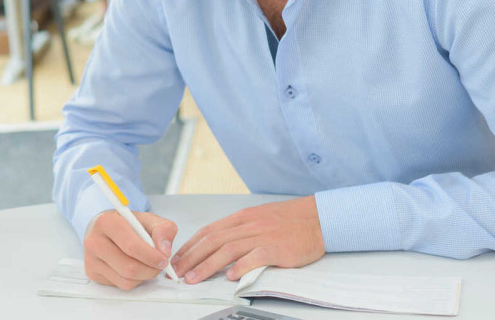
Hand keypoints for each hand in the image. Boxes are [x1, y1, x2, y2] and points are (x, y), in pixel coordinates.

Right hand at [83, 209, 177, 289]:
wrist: (107, 228)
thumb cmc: (128, 224)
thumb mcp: (149, 219)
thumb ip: (163, 230)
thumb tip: (164, 251)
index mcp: (106, 222)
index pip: (131, 246)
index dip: (151, 256)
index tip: (163, 258)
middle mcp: (94, 241)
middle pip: (129, 267)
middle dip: (151, 269)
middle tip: (159, 265)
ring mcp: (91, 259)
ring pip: (126, 280)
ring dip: (144, 276)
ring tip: (147, 264)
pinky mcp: (92, 273)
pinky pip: (120, 285)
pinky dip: (134, 280)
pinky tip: (134, 267)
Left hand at [172, 195, 324, 282]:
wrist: (317, 218)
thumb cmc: (287, 220)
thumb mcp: (257, 218)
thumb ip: (237, 230)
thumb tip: (215, 245)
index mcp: (241, 218)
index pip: (208, 231)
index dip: (190, 246)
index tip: (177, 258)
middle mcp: (248, 226)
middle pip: (213, 241)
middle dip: (191, 258)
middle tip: (177, 272)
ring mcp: (263, 236)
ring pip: (228, 250)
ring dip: (207, 265)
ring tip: (194, 278)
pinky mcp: (278, 248)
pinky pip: (256, 257)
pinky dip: (241, 267)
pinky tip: (230, 276)